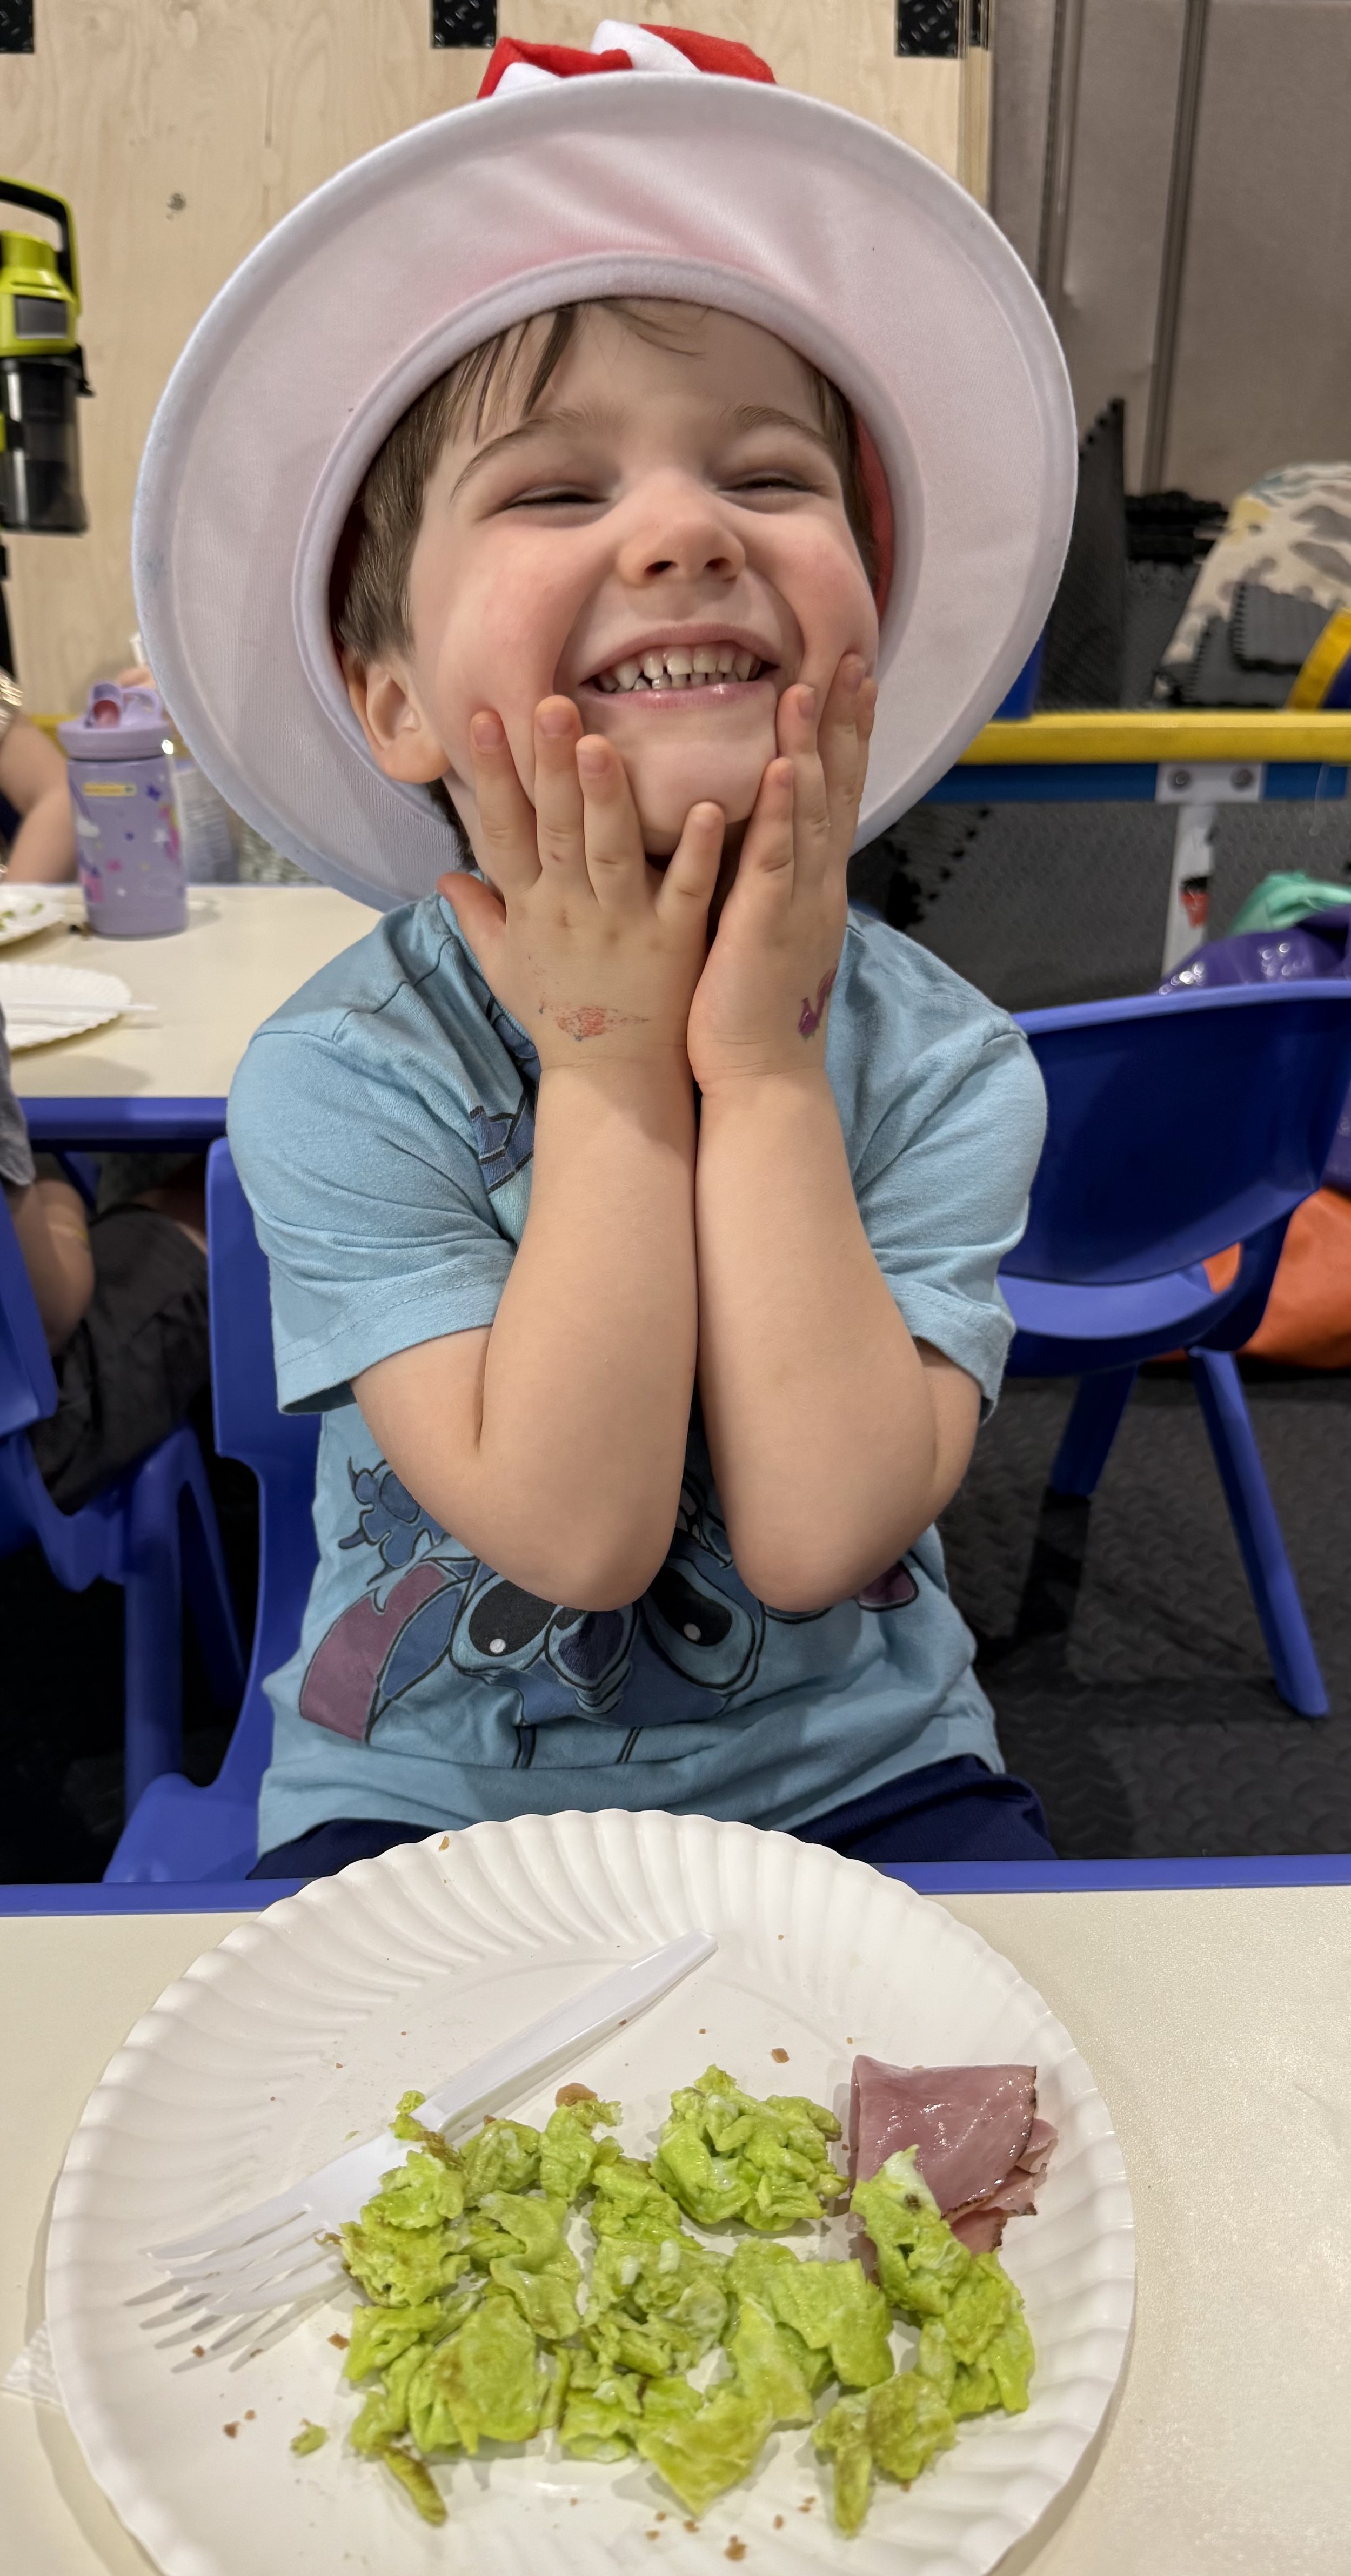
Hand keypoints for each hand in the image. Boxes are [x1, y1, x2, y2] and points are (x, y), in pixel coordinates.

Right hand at [438, 699, 723, 1074]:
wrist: (612, 1079)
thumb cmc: (561, 1015)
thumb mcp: (506, 966)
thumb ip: (478, 914)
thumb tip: (445, 874)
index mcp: (531, 906)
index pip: (502, 831)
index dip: (491, 775)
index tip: (484, 717)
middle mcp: (571, 909)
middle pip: (555, 828)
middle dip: (548, 766)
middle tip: (546, 702)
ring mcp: (624, 923)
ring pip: (613, 852)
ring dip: (607, 798)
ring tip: (603, 742)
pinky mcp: (674, 940)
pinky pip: (688, 890)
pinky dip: (698, 851)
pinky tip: (711, 806)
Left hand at [684, 654, 875, 1091]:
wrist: (762, 1077)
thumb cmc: (748, 1005)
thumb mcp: (757, 925)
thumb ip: (756, 874)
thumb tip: (741, 825)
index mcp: (811, 881)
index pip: (833, 791)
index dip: (842, 732)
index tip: (846, 674)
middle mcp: (816, 883)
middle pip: (836, 786)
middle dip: (843, 721)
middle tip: (850, 656)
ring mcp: (797, 903)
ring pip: (808, 812)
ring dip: (808, 747)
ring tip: (805, 687)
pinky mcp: (765, 928)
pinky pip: (775, 861)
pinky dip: (781, 813)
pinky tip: (781, 768)